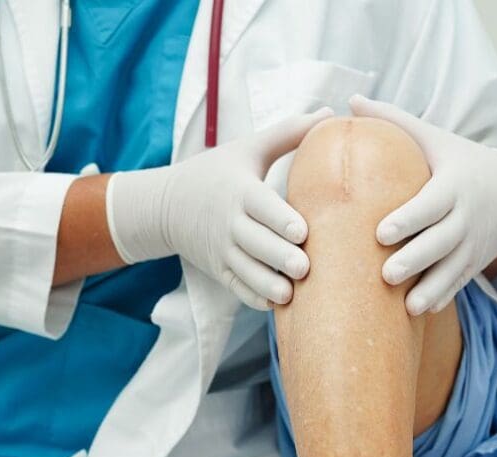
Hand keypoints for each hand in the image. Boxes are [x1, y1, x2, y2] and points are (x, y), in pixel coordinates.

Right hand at [106, 108, 333, 309]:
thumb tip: (328, 112)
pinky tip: (277, 304)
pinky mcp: (219, 271)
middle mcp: (230, 223)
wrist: (167, 204)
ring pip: (246, 272)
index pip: (261, 206)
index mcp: (240, 191)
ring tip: (292, 294)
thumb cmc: (218, 171)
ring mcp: (222, 250)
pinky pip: (238, 288)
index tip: (302, 231)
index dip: (280, 220)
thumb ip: (288, 132)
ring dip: (268, 284)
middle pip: (256, 244)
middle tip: (306, 267)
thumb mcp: (248, 148)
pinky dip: (254, 297)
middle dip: (279, 257)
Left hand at [349, 95, 496, 315]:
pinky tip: (420, 312)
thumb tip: (349, 100)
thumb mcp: (434, 138)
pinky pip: (458, 283)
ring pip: (452, 269)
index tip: (382, 232)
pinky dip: (441, 297)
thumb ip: (394, 120)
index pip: (430, 205)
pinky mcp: (474, 262)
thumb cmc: (458, 161)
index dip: (409, 219)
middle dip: (416, 259)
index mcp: (453, 185)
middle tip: (386, 274)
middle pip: (441, 241)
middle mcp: (467, 217)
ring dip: (430, 288)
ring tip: (406, 306)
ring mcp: (474, 244)